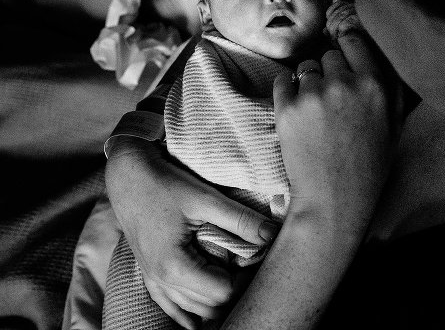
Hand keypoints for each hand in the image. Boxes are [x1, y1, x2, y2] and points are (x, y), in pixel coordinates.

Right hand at [105, 136, 278, 328]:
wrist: (127, 175)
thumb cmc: (164, 184)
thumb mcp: (206, 199)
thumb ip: (241, 219)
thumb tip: (273, 234)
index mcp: (174, 266)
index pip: (223, 293)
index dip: (246, 278)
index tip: (258, 257)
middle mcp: (161, 280)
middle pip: (210, 307)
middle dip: (235, 290)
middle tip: (251, 265)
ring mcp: (153, 280)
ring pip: (193, 311)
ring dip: (216, 301)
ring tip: (236, 277)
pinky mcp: (150, 274)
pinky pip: (171, 307)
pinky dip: (189, 313)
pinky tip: (199, 321)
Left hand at [273, 31, 401, 234]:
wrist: (334, 200)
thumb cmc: (369, 167)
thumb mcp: (395, 126)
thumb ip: (391, 87)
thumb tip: (380, 53)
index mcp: (374, 85)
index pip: (353, 40)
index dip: (348, 49)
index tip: (345, 62)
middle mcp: (343, 83)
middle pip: (329, 55)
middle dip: (330, 71)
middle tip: (333, 100)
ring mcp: (312, 94)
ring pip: (306, 68)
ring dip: (309, 82)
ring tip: (316, 112)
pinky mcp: (286, 107)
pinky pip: (282, 81)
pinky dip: (287, 91)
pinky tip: (298, 114)